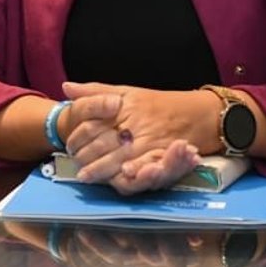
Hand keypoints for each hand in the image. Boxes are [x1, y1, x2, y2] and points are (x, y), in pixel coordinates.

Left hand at [61, 82, 210, 186]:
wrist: (200, 113)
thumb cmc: (159, 103)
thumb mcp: (128, 91)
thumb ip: (96, 91)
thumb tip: (66, 88)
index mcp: (125, 107)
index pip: (94, 122)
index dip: (79, 135)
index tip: (68, 145)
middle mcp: (135, 123)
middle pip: (103, 142)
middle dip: (86, 155)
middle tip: (73, 164)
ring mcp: (148, 139)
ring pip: (118, 156)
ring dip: (100, 169)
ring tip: (85, 176)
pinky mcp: (160, 153)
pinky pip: (141, 165)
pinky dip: (128, 173)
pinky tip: (116, 179)